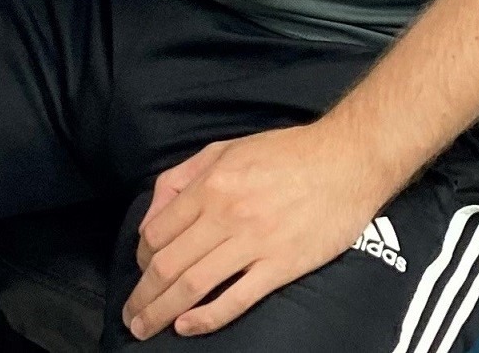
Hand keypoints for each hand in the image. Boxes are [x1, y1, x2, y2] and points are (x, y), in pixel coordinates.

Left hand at [124, 123, 395, 339]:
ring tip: (146, 328)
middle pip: (168, 265)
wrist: (346, 160)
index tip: (141, 272)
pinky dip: (207, 318)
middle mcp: (226, 214)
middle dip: (142, 296)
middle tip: (132, 316)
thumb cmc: (285, 153)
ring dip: (162, 312)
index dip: (140, 258)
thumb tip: (153, 212)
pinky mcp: (281, 265)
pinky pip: (236, 299)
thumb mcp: (225, 149)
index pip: (157, 232)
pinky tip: (187, 327)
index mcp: (211, 185)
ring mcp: (254, 242)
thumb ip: (183, 177)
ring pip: (193, 285)